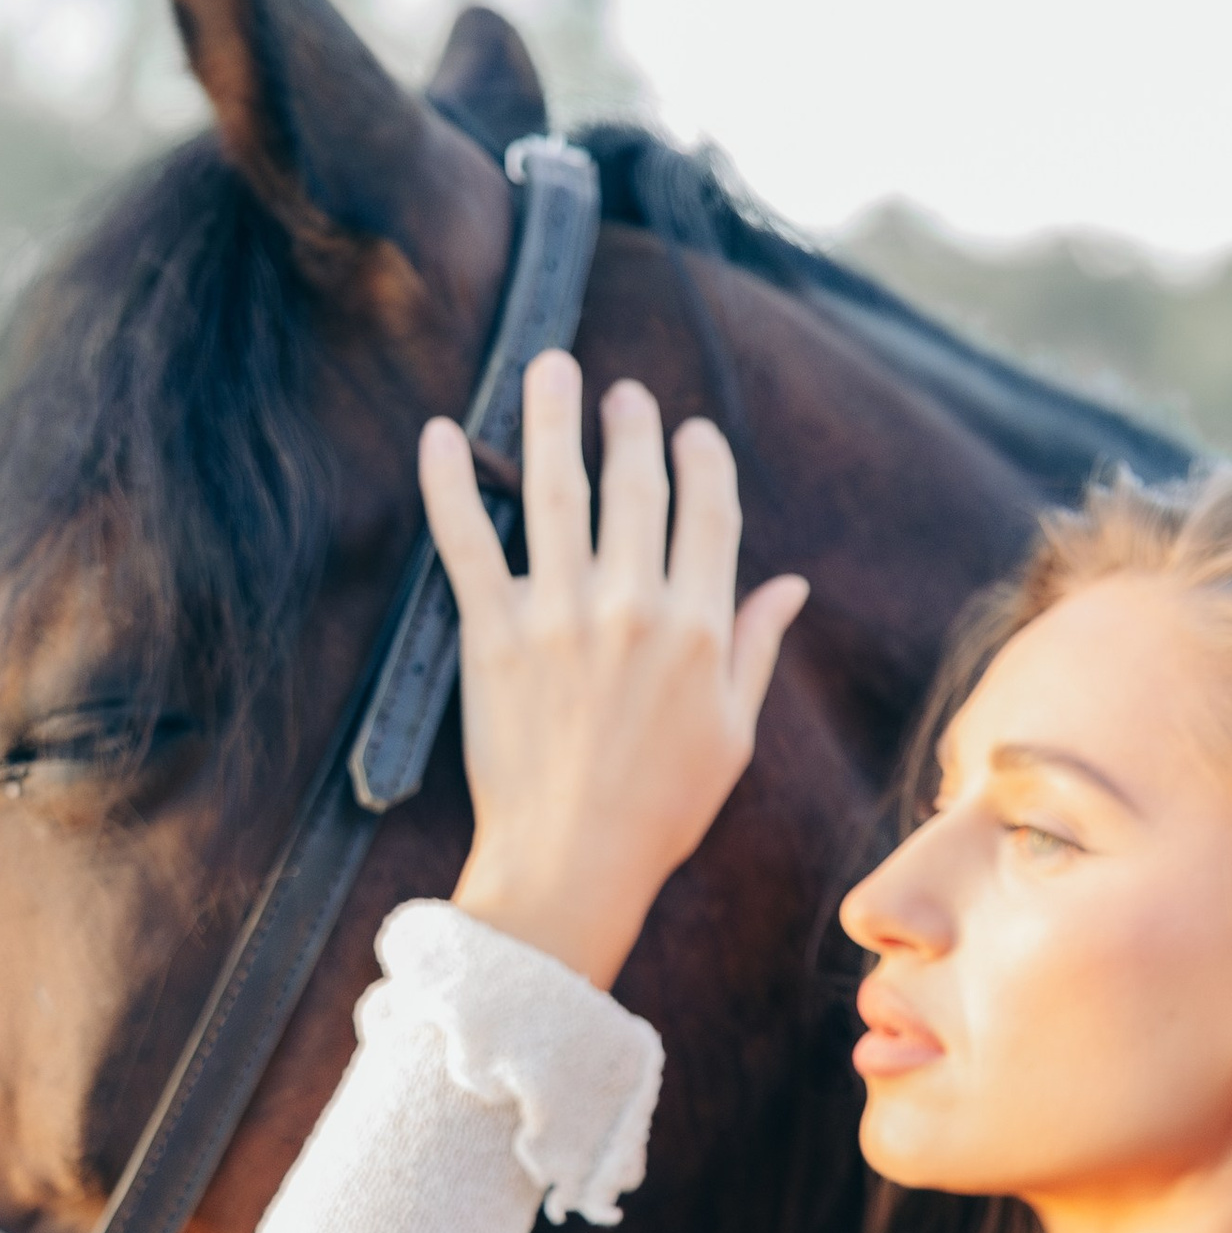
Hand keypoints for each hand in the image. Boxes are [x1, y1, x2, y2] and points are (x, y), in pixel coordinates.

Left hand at [420, 352, 806, 988]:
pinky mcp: (492, 634)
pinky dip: (449, 483)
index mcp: (699, 628)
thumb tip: (789, 586)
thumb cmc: (659, 812)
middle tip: (619, 392)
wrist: (573, 865)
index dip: (702, 463)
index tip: (691, 434)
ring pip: (555, 490)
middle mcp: (634, 606)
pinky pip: (466, 541)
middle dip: (630, 427)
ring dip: (551, 418)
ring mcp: (560, 615)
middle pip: (636, 487)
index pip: (709, 514)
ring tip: (549, 367)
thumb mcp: (732, 734)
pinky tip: (442, 433)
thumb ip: (756, 647)